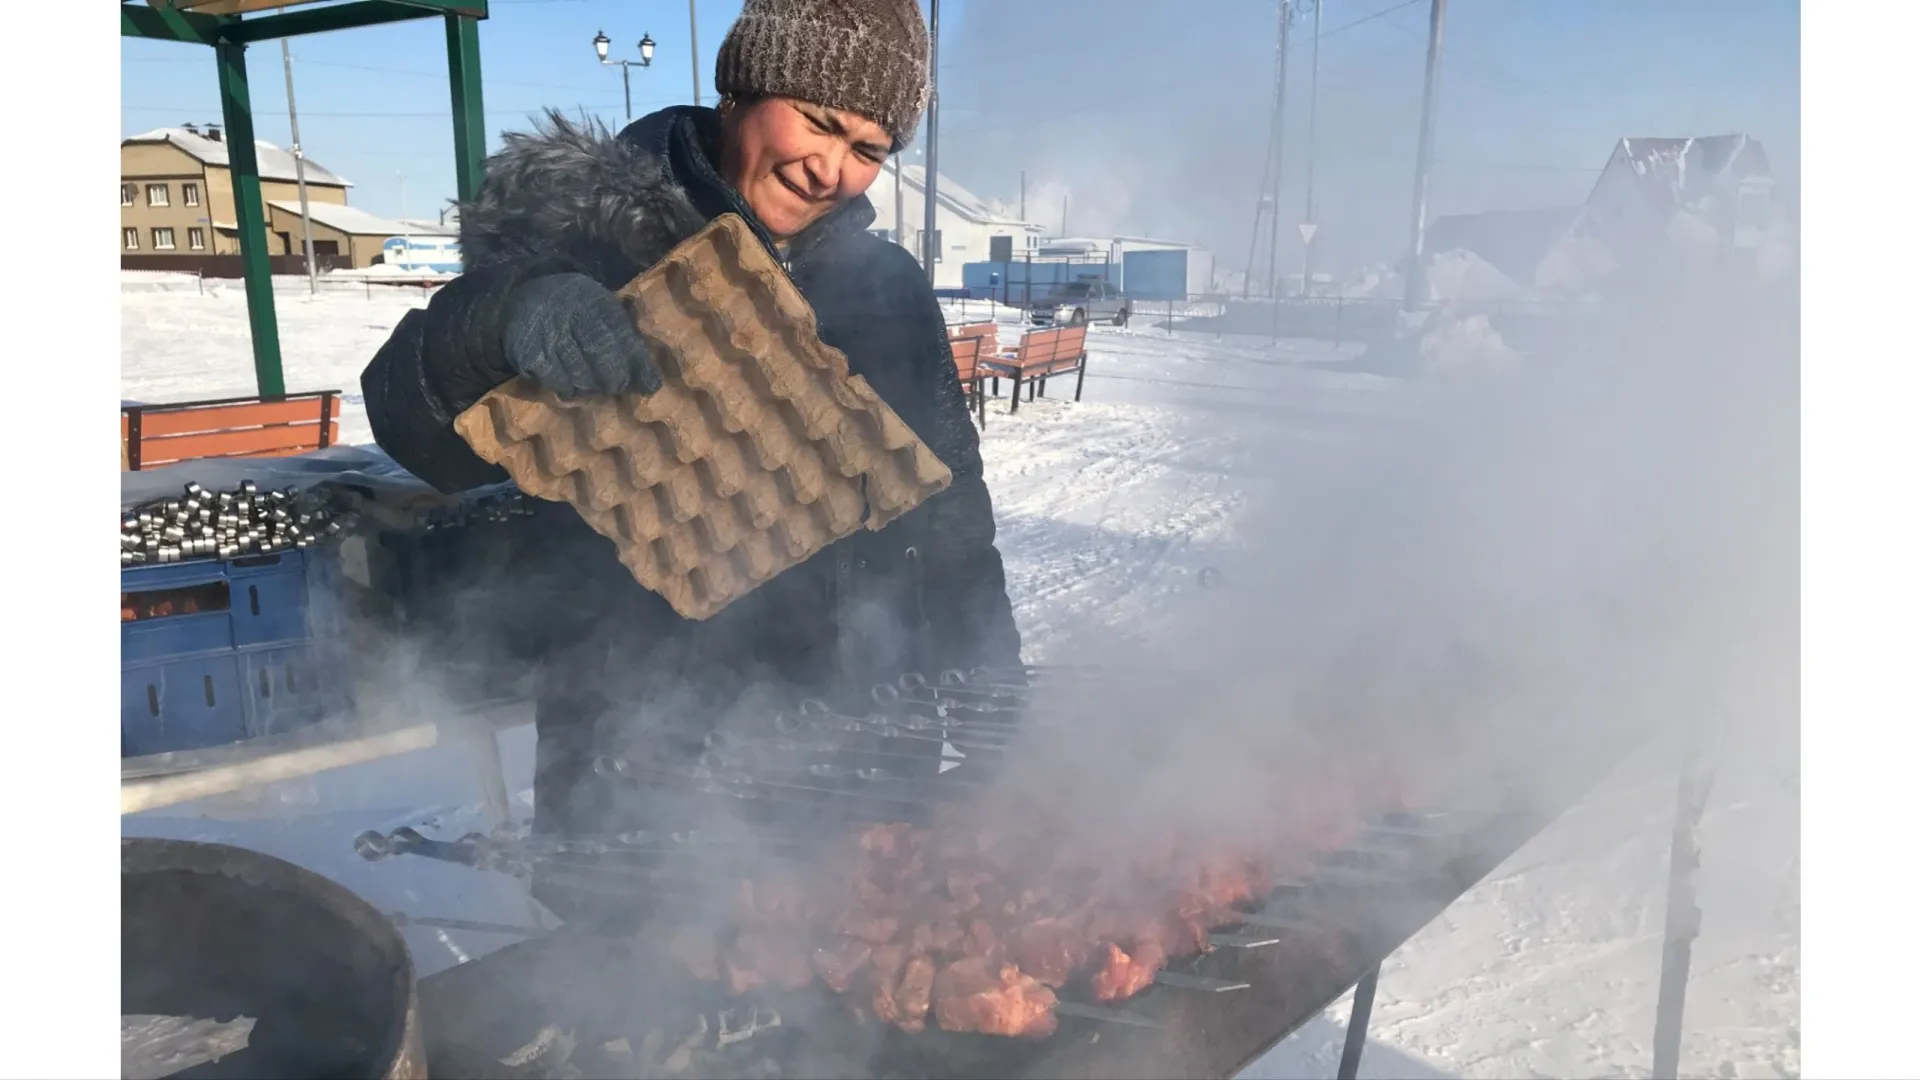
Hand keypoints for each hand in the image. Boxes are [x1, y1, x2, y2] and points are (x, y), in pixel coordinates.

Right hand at [501, 273, 662, 399]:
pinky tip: (570, 387)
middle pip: (600, 352)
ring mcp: (548, 332)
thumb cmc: (570, 308)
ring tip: (594, 386)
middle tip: (617, 387)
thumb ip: (621, 334)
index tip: (650, 385)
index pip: (621, 333)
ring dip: (591, 386)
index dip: (637, 362)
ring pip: (579, 371)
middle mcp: (570, 312)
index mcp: (593, 299)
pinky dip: (567, 388)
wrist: (520, 298)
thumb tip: (649, 378)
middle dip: (614, 377)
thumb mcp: (596, 307)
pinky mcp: (529, 351)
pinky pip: (557, 380)